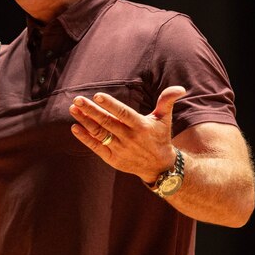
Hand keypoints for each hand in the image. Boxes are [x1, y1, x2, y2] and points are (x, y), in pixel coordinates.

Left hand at [69, 86, 185, 181]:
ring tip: (73, 109)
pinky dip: (85, 138)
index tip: (97, 96)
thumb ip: (167, 101)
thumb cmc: (160, 137)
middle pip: (107, 122)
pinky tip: (75, 127)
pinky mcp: (113, 159)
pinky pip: (96, 147)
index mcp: (141, 126)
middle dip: (91, 110)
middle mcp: (129, 138)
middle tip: (77, 100)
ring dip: (85, 121)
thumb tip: (180, 88)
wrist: (160, 167)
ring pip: (99, 133)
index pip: (123, 113)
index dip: (110, 105)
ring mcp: (120, 149)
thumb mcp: (165, 119)